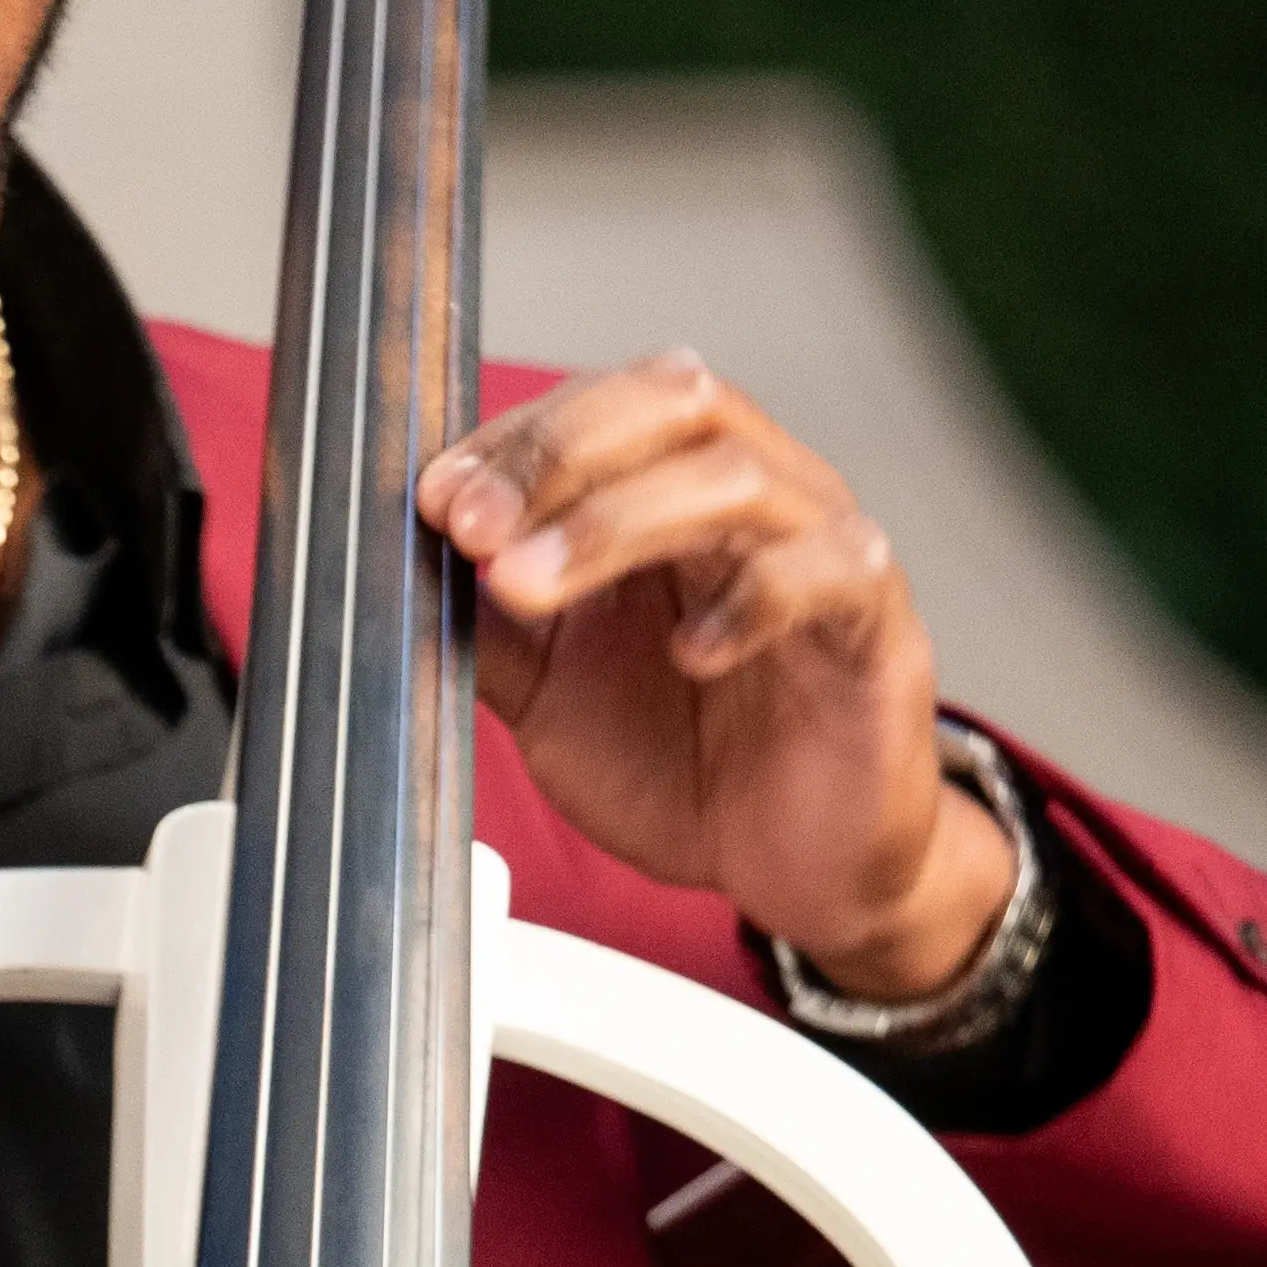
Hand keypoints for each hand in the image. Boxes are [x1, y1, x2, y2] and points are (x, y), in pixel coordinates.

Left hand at [420, 356, 1013, 997]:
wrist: (792, 865)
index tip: (434, 499)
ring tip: (528, 585)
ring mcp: (822, 547)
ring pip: (734, 479)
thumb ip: (482, 628)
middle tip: (471, 525)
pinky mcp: (875, 623)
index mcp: (670, 489)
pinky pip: (825, 572)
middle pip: (675, 401)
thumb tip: (391, 577)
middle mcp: (753, 495)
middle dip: (557, 452)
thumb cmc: (683, 761)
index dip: (512, 441)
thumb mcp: (546, 693)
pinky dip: (751, 600)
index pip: (599, 407)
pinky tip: (687, 654)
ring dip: (616, 523)